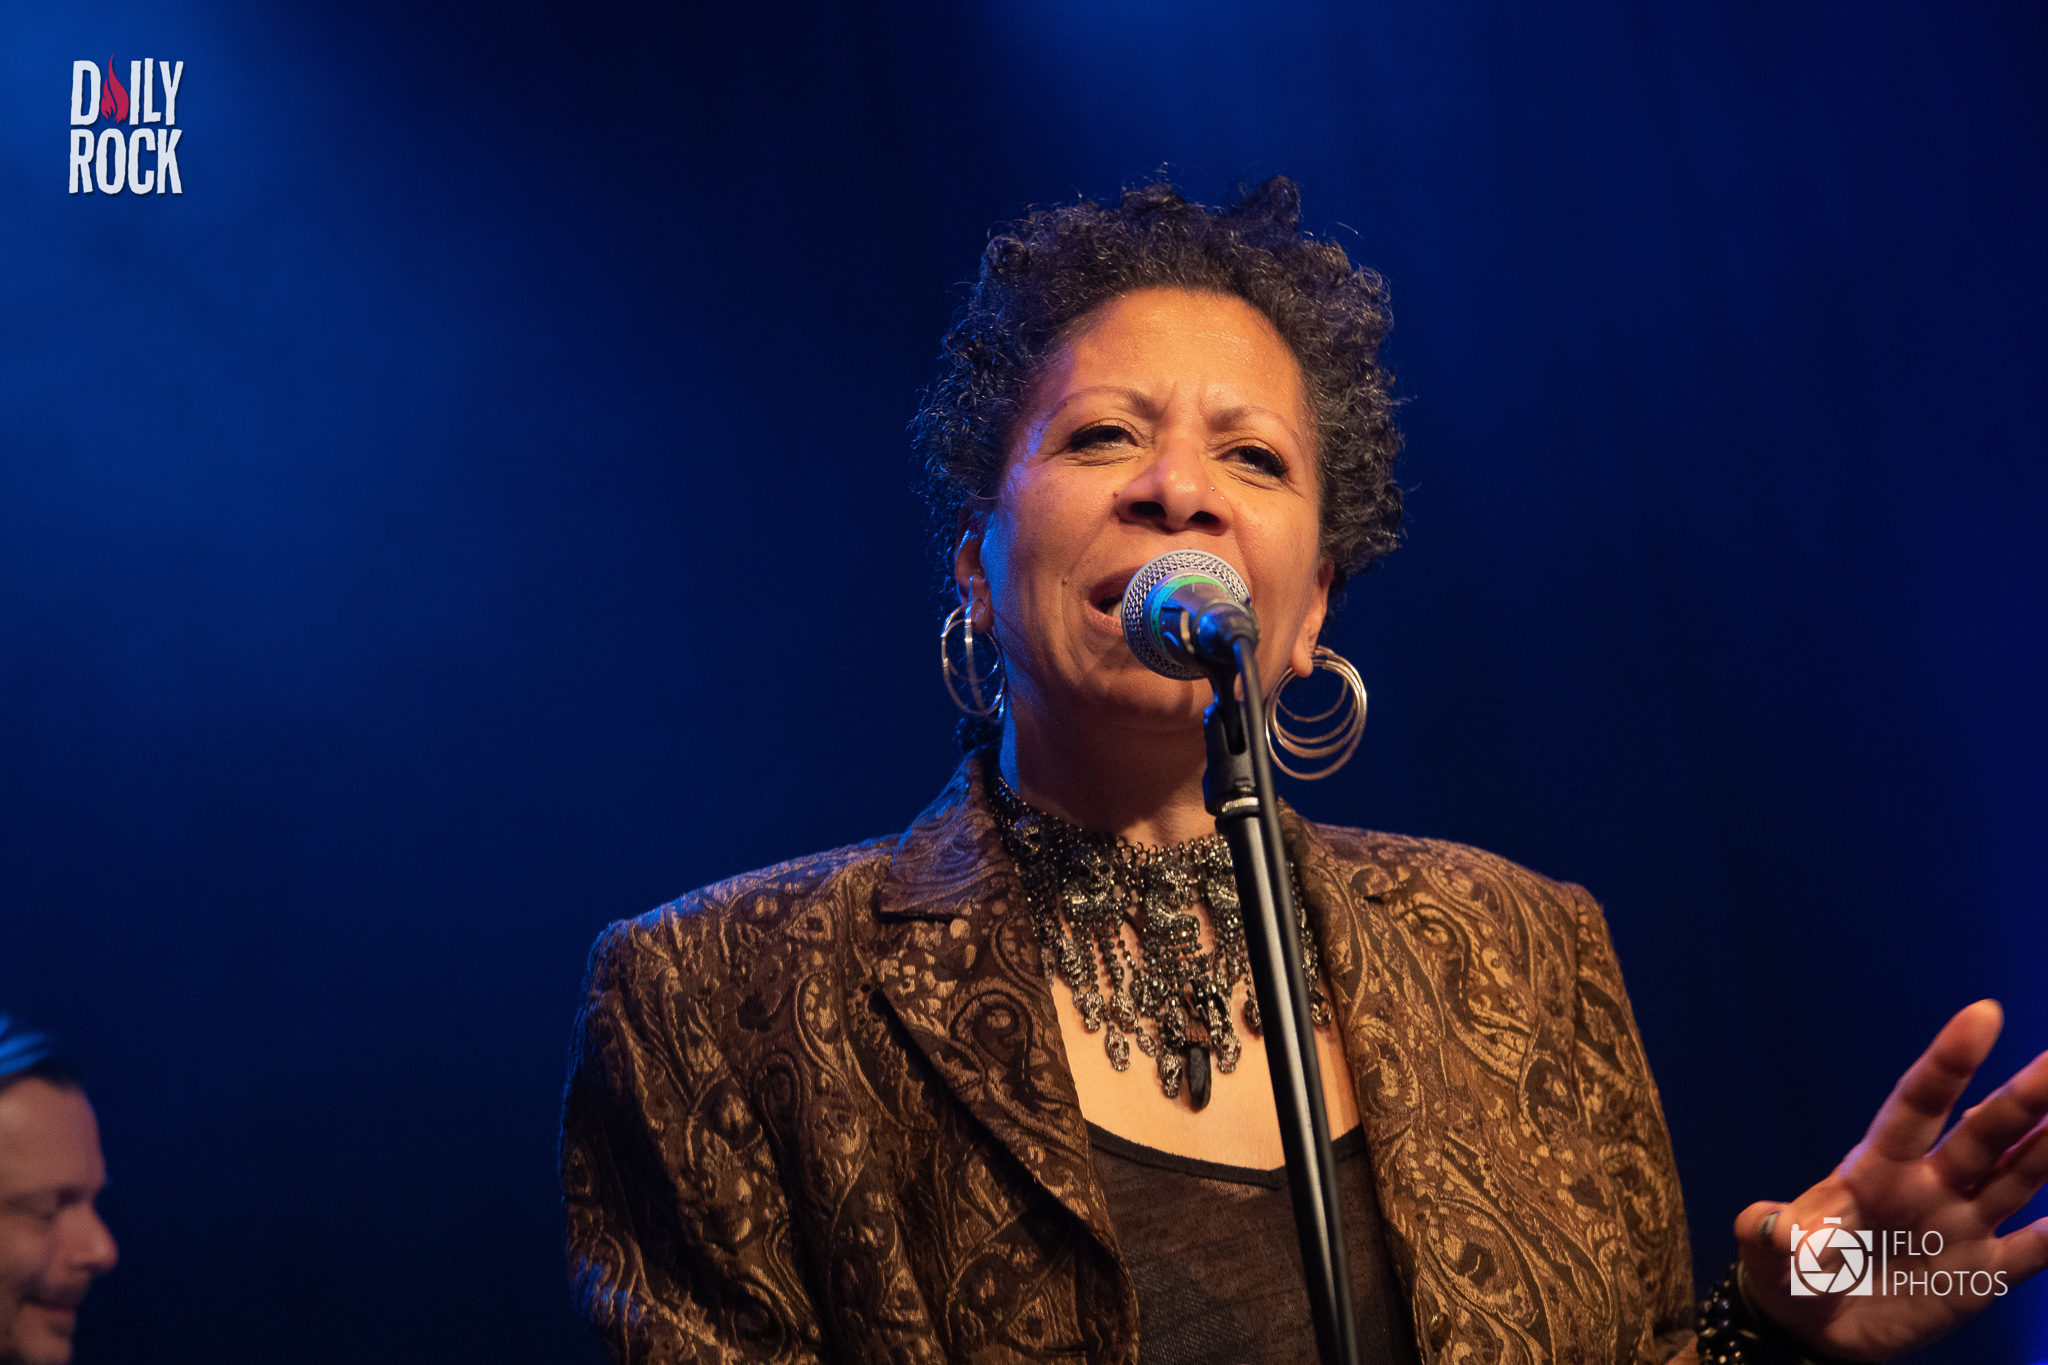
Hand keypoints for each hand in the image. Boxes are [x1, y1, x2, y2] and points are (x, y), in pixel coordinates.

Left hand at [1734, 1000, 2047, 1360]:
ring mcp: (1959, 1224)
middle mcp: (1928, 1185)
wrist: (1814, 1327)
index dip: (1948, 1061)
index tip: (1983, 1014)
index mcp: (1876, 1167)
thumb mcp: (1766, 1253)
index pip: (1917, 1104)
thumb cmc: (1785, 1272)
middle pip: (1983, 1133)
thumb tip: (1774, 1230)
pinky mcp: (1980, 1273)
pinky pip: (2032, 1250)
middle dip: (2024, 1098)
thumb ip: (1771, 1236)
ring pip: (2017, 1177)